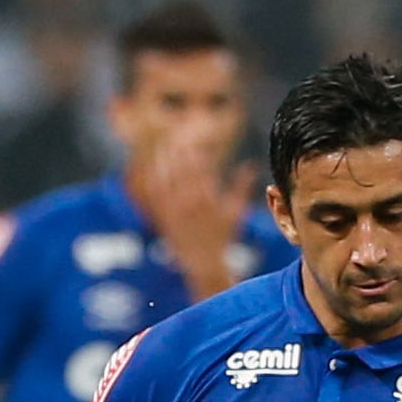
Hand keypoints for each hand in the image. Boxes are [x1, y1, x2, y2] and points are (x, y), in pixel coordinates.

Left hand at [133, 131, 257, 299]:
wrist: (203, 261)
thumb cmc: (222, 237)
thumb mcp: (236, 212)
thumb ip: (242, 187)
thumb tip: (251, 166)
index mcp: (208, 199)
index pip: (200, 169)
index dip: (195, 155)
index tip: (193, 144)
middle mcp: (189, 202)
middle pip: (180, 170)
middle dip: (177, 153)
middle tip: (174, 139)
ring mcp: (174, 209)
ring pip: (165, 178)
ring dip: (163, 161)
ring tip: (161, 148)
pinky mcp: (163, 215)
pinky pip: (154, 193)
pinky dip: (152, 178)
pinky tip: (150, 168)